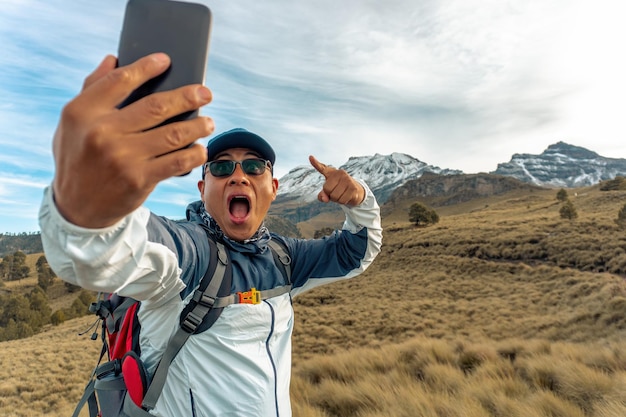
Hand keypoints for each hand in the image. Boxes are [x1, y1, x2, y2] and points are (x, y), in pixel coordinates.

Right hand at [52, 53, 213, 227]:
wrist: (77, 206)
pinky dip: (194, 154)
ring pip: (173, 134)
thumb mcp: (73, 123)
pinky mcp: (140, 179)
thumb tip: (114, 59)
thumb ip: (92, 89)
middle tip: (206, 93)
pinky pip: (177, 162)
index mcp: (83, 112)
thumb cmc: (78, 156)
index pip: (120, 80)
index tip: (166, 61)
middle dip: (187, 97)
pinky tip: (200, 148)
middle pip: (155, 106)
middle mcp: (102, 132)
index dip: (146, 67)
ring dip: (197, 126)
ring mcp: (123, 157)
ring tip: (209, 122)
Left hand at [309, 155, 364, 205]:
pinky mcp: (353, 187)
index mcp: (331, 172)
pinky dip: (343, 202)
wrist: (356, 192)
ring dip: (337, 200)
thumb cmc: (338, 190)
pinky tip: (347, 197)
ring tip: (342, 194)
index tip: (310, 157)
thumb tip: (325, 199)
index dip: (315, 163)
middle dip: (330, 195)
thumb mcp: (328, 192)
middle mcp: (340, 173)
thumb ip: (322, 195)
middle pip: (327, 189)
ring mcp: (347, 179)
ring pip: (334, 196)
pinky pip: (342, 200)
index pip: (322, 168)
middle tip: (336, 192)